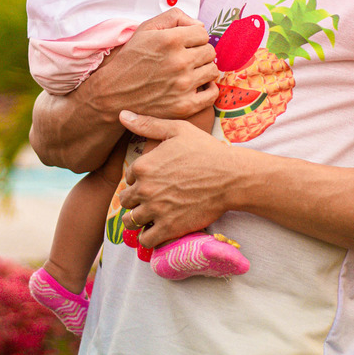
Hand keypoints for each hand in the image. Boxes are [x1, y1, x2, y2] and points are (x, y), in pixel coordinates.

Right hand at [86, 8, 218, 123]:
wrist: (114, 94)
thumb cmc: (130, 59)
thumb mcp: (145, 29)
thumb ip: (173, 17)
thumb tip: (199, 24)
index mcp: (170, 40)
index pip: (202, 33)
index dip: (194, 37)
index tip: (185, 44)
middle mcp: (179, 61)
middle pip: (209, 51)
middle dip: (200, 52)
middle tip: (187, 58)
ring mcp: (183, 85)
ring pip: (212, 70)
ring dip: (204, 69)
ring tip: (190, 71)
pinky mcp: (185, 105)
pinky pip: (212, 93)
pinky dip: (208, 88)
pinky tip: (197, 85)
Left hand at [116, 109, 232, 247]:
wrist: (231, 176)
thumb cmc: (206, 150)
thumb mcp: (177, 130)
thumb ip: (147, 124)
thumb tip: (122, 115)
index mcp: (142, 166)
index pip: (127, 178)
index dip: (138, 180)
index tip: (151, 181)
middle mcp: (145, 189)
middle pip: (126, 201)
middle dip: (135, 200)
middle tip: (151, 200)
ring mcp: (156, 210)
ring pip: (131, 221)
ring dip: (137, 220)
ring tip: (150, 217)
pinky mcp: (169, 228)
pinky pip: (145, 239)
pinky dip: (147, 237)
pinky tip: (156, 230)